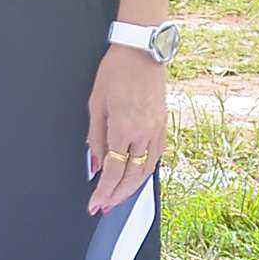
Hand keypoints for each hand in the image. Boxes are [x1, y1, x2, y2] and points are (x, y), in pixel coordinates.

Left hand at [86, 45, 166, 215]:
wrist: (142, 51)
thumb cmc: (115, 72)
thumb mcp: (95, 103)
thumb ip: (95, 137)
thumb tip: (95, 164)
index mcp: (123, 129)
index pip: (113, 171)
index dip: (103, 192)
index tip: (94, 205)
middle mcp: (144, 134)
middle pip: (132, 177)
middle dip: (117, 197)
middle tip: (104, 208)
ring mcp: (157, 130)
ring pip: (147, 170)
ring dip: (132, 188)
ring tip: (118, 198)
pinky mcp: (164, 125)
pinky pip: (156, 156)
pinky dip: (145, 171)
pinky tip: (136, 177)